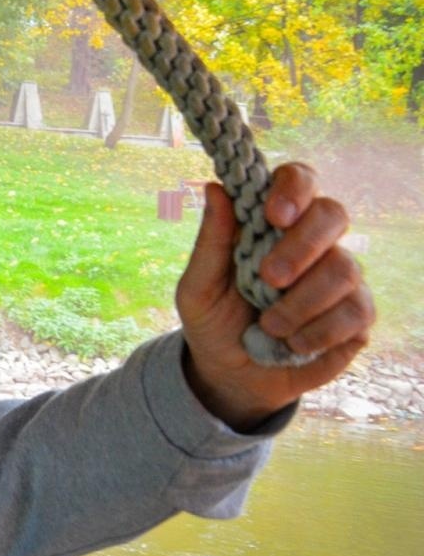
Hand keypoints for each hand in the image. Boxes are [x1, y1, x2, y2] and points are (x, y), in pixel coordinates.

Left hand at [175, 163, 373, 430]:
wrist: (230, 375)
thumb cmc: (213, 321)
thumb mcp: (199, 285)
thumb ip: (211, 240)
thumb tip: (215, 188)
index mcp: (272, 223)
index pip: (298, 180)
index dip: (293, 188)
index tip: (273, 215)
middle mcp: (312, 242)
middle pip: (333, 214)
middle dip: (302, 246)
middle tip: (268, 278)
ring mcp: (339, 277)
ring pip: (344, 268)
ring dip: (301, 302)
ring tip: (268, 325)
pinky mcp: (357, 315)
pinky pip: (356, 311)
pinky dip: (319, 331)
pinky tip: (293, 343)